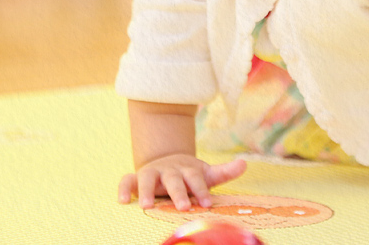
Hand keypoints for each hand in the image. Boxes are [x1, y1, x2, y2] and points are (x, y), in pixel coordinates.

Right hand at [118, 155, 246, 209]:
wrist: (167, 161)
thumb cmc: (189, 175)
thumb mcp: (207, 173)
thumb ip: (225, 172)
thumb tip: (245, 163)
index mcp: (187, 169)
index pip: (195, 178)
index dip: (201, 190)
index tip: (208, 204)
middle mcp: (169, 170)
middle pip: (173, 180)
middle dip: (177, 193)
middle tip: (183, 207)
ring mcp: (152, 172)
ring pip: (147, 178)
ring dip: (145, 191)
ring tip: (146, 206)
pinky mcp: (137, 178)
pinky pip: (126, 181)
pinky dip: (123, 189)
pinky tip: (122, 201)